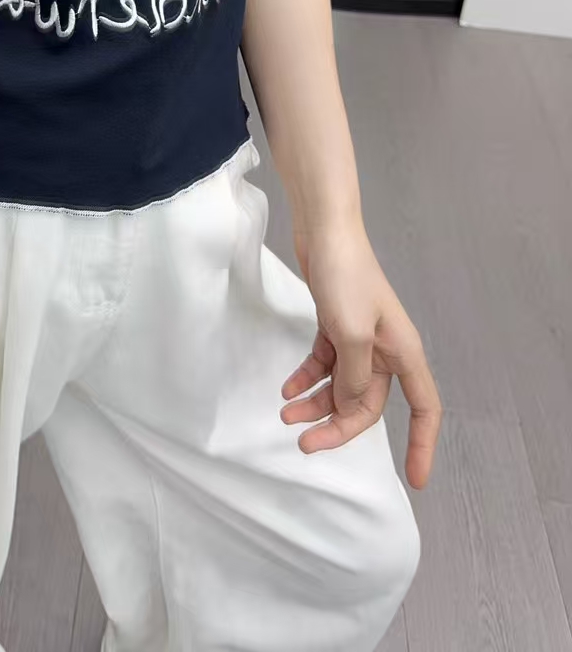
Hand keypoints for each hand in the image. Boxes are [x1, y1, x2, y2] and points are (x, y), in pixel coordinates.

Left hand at [281, 220, 441, 489]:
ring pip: (342, 387)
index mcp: (403, 352)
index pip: (424, 408)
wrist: (324, 229)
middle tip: (304, 444)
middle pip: (367, 404)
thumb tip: (352, 409)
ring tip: (286, 414)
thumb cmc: (345, 275)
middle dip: (338, 426)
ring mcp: (360, 337)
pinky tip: (287, 388)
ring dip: (316, 403)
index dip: (423, 445)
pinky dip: (307, 378)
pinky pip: (325, 364)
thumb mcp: (351, 333)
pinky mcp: (335, 324)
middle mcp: (386, 349)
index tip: (416, 480)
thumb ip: (354, 379)